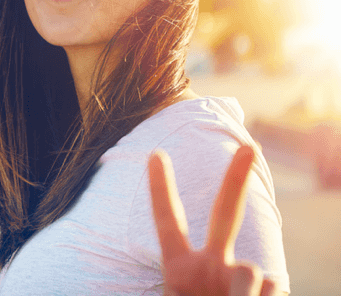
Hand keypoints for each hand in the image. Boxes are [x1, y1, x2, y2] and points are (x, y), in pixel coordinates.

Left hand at [148, 145, 279, 295]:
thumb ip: (202, 287)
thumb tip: (254, 280)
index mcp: (179, 267)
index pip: (167, 221)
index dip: (160, 189)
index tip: (154, 154)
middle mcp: (210, 265)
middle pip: (225, 214)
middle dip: (236, 180)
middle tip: (250, 146)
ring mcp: (237, 279)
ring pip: (249, 272)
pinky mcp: (269, 292)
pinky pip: (272, 290)